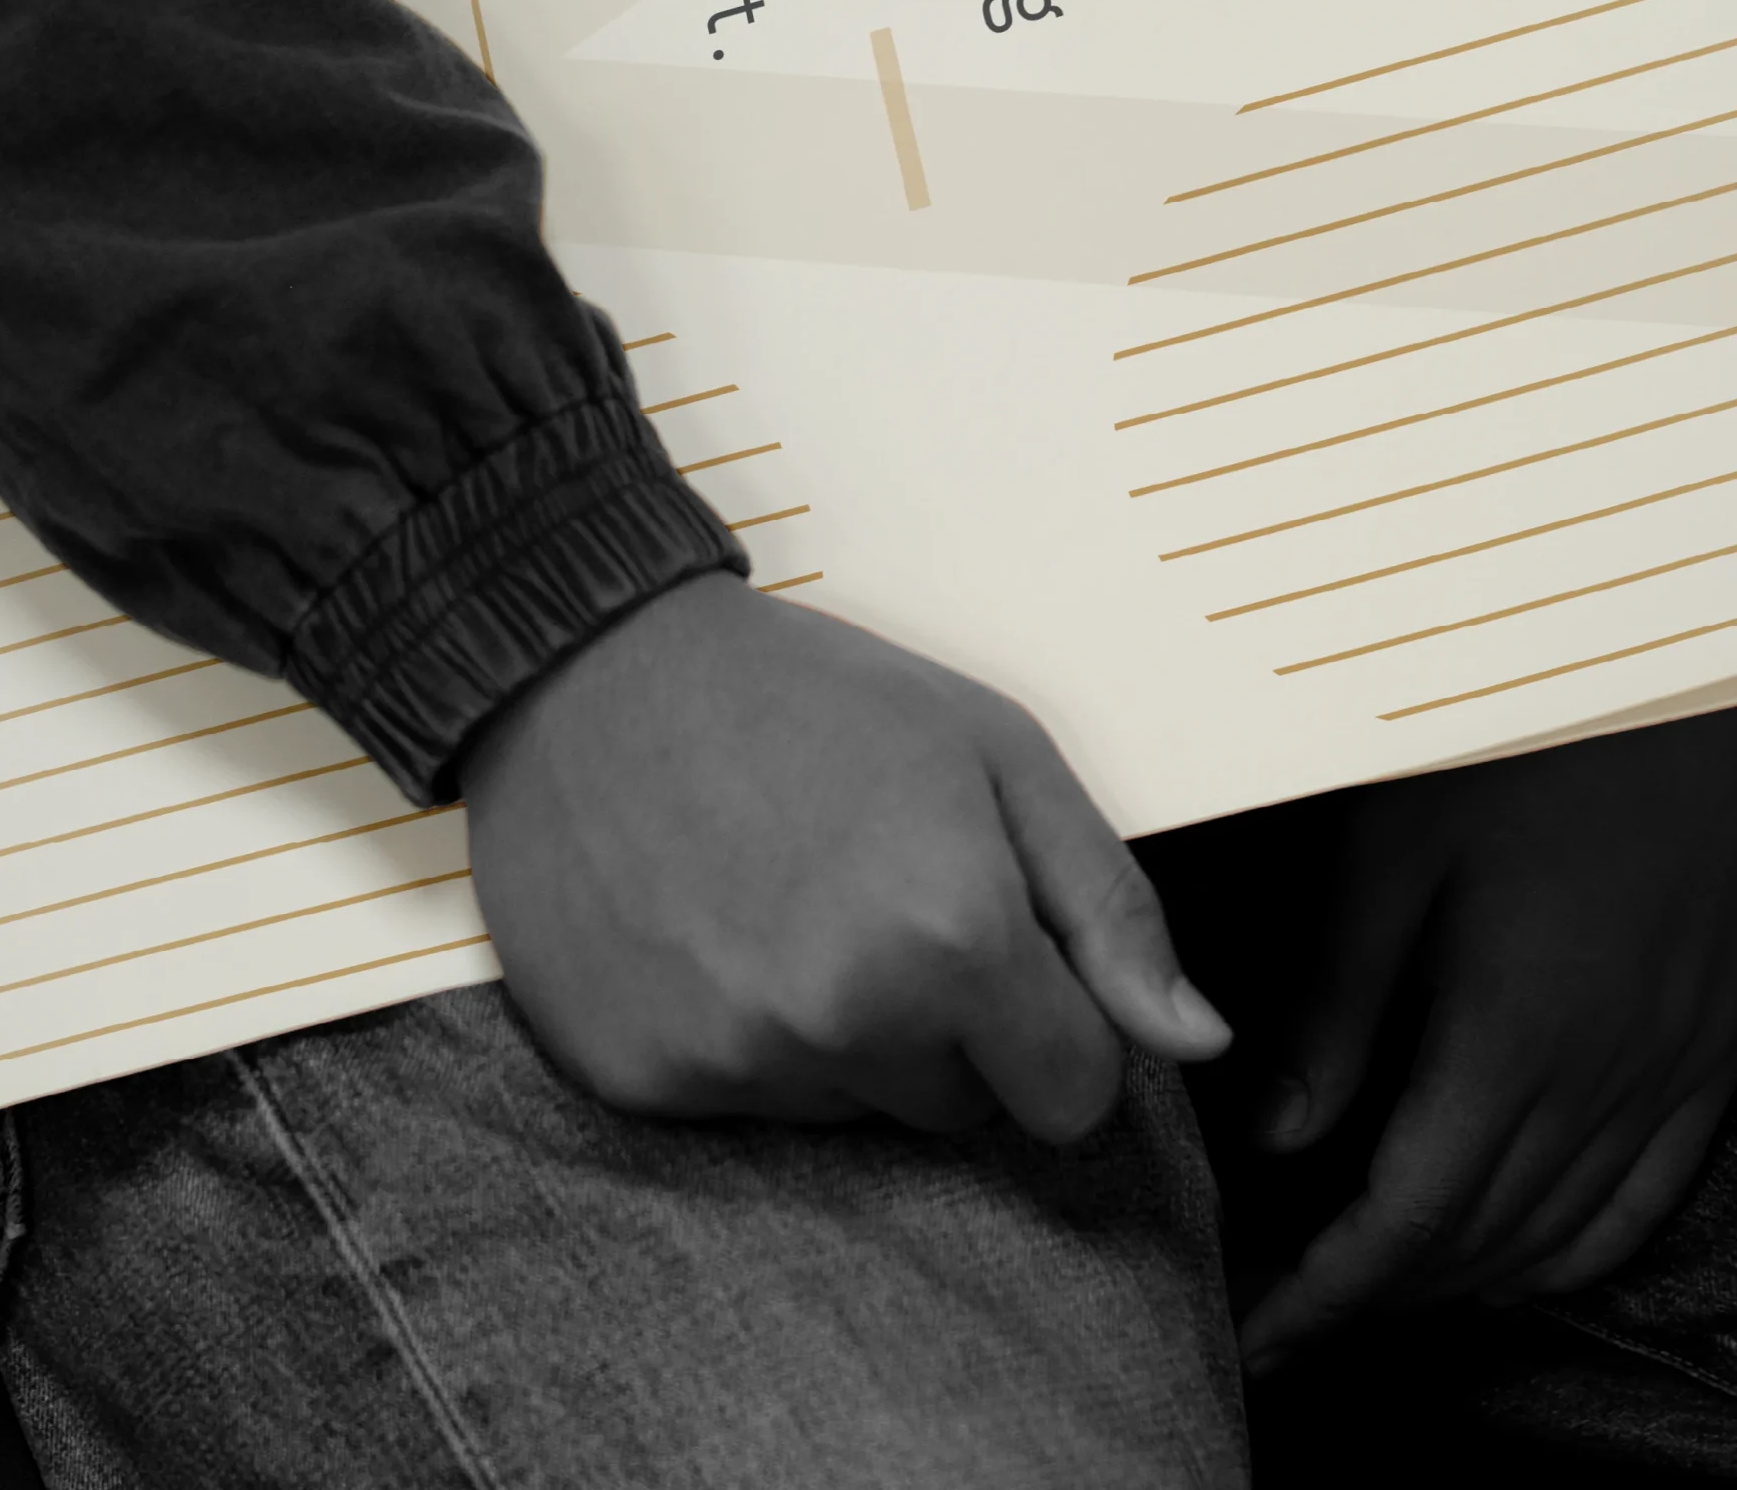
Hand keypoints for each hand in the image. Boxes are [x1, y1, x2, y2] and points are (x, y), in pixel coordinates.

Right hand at [459, 574, 1230, 1138]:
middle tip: (859, 890)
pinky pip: (740, 1103)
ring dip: (835, 1031)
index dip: (1047, 1018)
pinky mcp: (640, 1078)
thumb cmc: (796, 693)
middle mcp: (845, 1019)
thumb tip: (1191, 1039)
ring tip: (771, 897)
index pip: (1073, 1095)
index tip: (989, 943)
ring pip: (849, 1107)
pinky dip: (731, 1035)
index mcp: (952, 938)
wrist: (582, 666)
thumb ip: (1107, 902)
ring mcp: (733, 1057)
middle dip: (938, 1021)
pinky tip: (700, 929)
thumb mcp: (990, 749)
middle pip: (959, 1108)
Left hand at [1239, 710, 1736, 1369]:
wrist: (1675, 692)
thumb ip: (1339, 1001)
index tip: (1263, 1332)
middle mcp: (1606, 1082)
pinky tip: (1516, 1257)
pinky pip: (1644, 1202)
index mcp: (1516, 1038)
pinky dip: (1569, 1251)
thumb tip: (1278, 1135)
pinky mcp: (1711, 1057)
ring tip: (1370, 1299)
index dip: (1333, 1291)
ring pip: (1564, 1238)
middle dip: (1379, 1302)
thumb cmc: (1521, 750)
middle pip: (1484, 1246)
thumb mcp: (1396, 854)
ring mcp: (1673, 1077)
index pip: (1413, 1217)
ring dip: (1465, 1287)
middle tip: (1289, 1319)